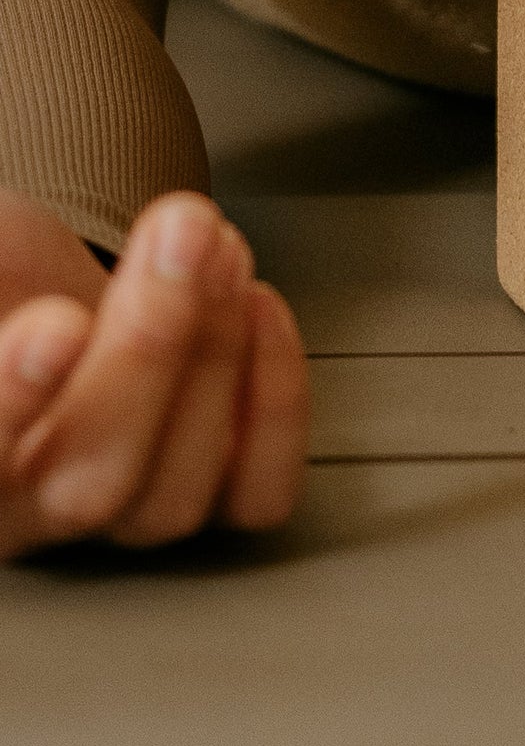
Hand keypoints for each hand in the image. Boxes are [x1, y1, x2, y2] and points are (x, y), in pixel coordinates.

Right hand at [0, 190, 307, 557]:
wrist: (45, 291)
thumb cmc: (6, 278)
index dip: (16, 400)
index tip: (55, 327)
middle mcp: (30, 507)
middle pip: (92, 488)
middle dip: (151, 349)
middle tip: (180, 235)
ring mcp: (123, 510)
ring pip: (175, 498)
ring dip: (218, 353)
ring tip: (218, 244)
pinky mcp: (210, 489)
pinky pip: (255, 496)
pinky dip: (276, 404)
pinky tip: (259, 303)